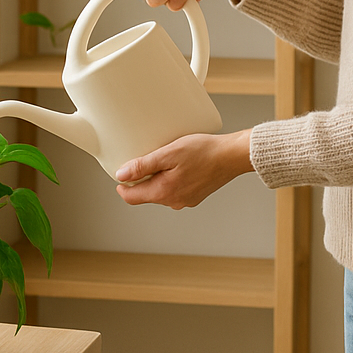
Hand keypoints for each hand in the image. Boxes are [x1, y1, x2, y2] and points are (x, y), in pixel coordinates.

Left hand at [114, 130, 253, 209]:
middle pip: (147, 194)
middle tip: (141, 159)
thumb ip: (143, 165)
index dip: (122, 187)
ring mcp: (186, 200)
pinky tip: (178, 165)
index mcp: (164, 192)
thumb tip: (121, 175)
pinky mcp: (196, 195)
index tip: (120, 175)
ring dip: (157, 179)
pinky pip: (175, 189)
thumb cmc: (202, 151)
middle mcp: (174, 201)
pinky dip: (171, 179)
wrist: (232, 156)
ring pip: (161, 192)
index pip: (132, 197)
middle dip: (140, 180)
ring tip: (161, 159)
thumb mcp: (168, 153)